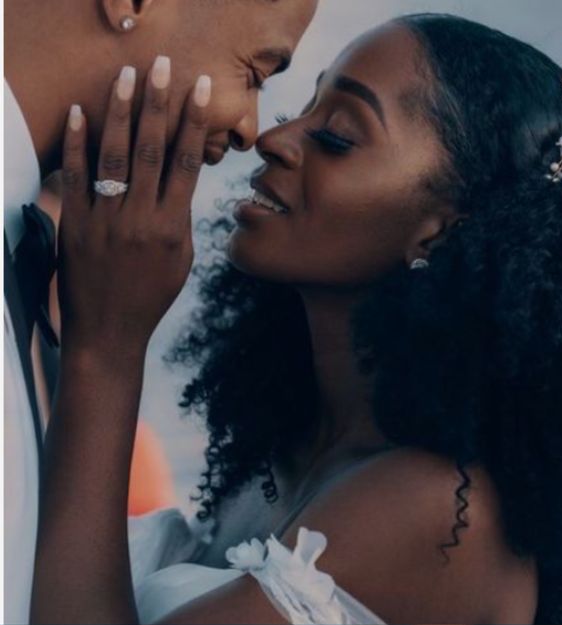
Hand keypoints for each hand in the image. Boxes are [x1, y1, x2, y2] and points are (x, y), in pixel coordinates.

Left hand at [58, 59, 210, 356]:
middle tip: (162, 67)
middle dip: (158, 104)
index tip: (197, 89)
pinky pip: (76, 178)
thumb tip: (181, 178)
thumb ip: (179, 218)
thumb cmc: (148, 297)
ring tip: (127, 77)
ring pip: (116, 157)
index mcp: (172, 230)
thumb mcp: (179, 262)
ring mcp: (107, 223)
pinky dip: (77, 143)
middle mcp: (141, 222)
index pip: (186, 164)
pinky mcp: (76, 226)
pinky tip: (80, 112)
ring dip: (121, 113)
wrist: (108, 333)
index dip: (193, 122)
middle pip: (152, 151)